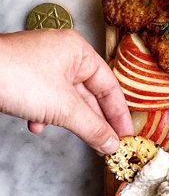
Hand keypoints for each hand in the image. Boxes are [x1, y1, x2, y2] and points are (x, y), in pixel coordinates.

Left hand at [0, 30, 132, 154]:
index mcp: (77, 51)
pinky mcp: (23, 77)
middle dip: (95, 121)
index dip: (119, 113)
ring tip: (79, 139)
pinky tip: (37, 126)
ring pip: (66, 98)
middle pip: (89, 93)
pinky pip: (44, 98)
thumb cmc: (17, 77)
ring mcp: (40, 65)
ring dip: (70, 121)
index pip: (109, 86)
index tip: (126, 135)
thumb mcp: (63, 108)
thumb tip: (112, 143)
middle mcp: (61, 54)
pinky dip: (45, 115)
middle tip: (107, 144)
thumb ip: (92, 128)